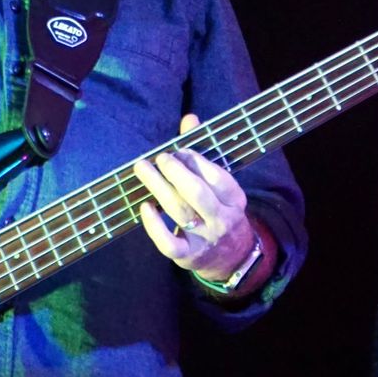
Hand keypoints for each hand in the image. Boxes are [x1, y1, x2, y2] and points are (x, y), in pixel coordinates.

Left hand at [135, 113, 257, 276]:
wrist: (231, 258)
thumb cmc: (218, 210)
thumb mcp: (218, 186)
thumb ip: (202, 153)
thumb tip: (189, 118)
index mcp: (234, 199)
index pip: (218, 178)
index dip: (197, 161)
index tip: (179, 149)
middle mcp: (222, 219)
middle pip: (198, 194)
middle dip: (177, 172)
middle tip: (159, 158)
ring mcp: (205, 239)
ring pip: (181, 213)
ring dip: (159, 188)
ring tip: (142, 169)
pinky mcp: (188, 256)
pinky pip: (169, 243)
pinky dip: (155, 226)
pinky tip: (144, 207)